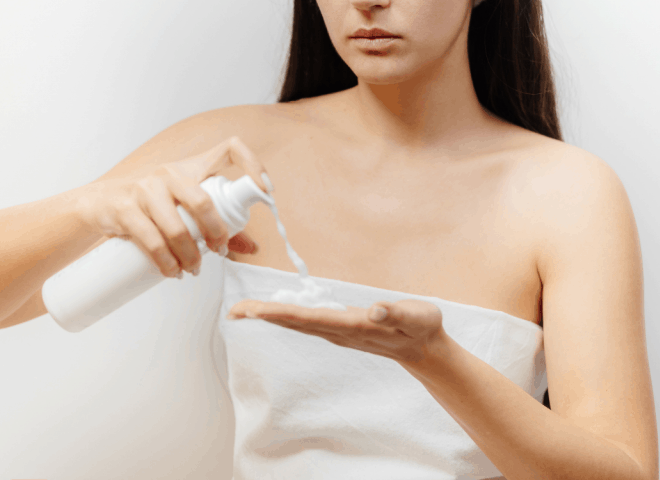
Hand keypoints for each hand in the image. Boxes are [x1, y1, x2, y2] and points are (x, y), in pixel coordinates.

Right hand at [81, 136, 267, 277]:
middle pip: (204, 201)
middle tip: (218, 251)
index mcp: (192, 167)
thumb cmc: (150, 205)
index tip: (266, 189)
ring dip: (190, 256)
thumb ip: (217, 224)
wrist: (98, 204)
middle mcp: (170, 173)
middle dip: (216, 233)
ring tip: (192, 270)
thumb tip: (252, 247)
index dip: (253, 164)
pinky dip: (166, 263)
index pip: (230, 149)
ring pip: (178, 228)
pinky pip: (152, 241)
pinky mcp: (125, 208)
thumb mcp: (183, 206)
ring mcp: (146, 188)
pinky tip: (172, 272)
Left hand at [227, 298, 445, 364]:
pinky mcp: (339, 328)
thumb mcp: (417, 316)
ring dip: (270, 316)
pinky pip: (305, 321)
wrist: (425, 348)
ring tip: (243, 310)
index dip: (279, 314)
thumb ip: (395, 313)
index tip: (253, 311)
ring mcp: (338, 332)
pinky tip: (272, 312)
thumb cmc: (422, 327)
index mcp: (353, 326)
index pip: (308, 319)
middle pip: (295, 323)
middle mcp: (339, 331)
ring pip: (297, 323)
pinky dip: (285, 315)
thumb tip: (372, 311)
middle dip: (263, 316)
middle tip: (233, 310)